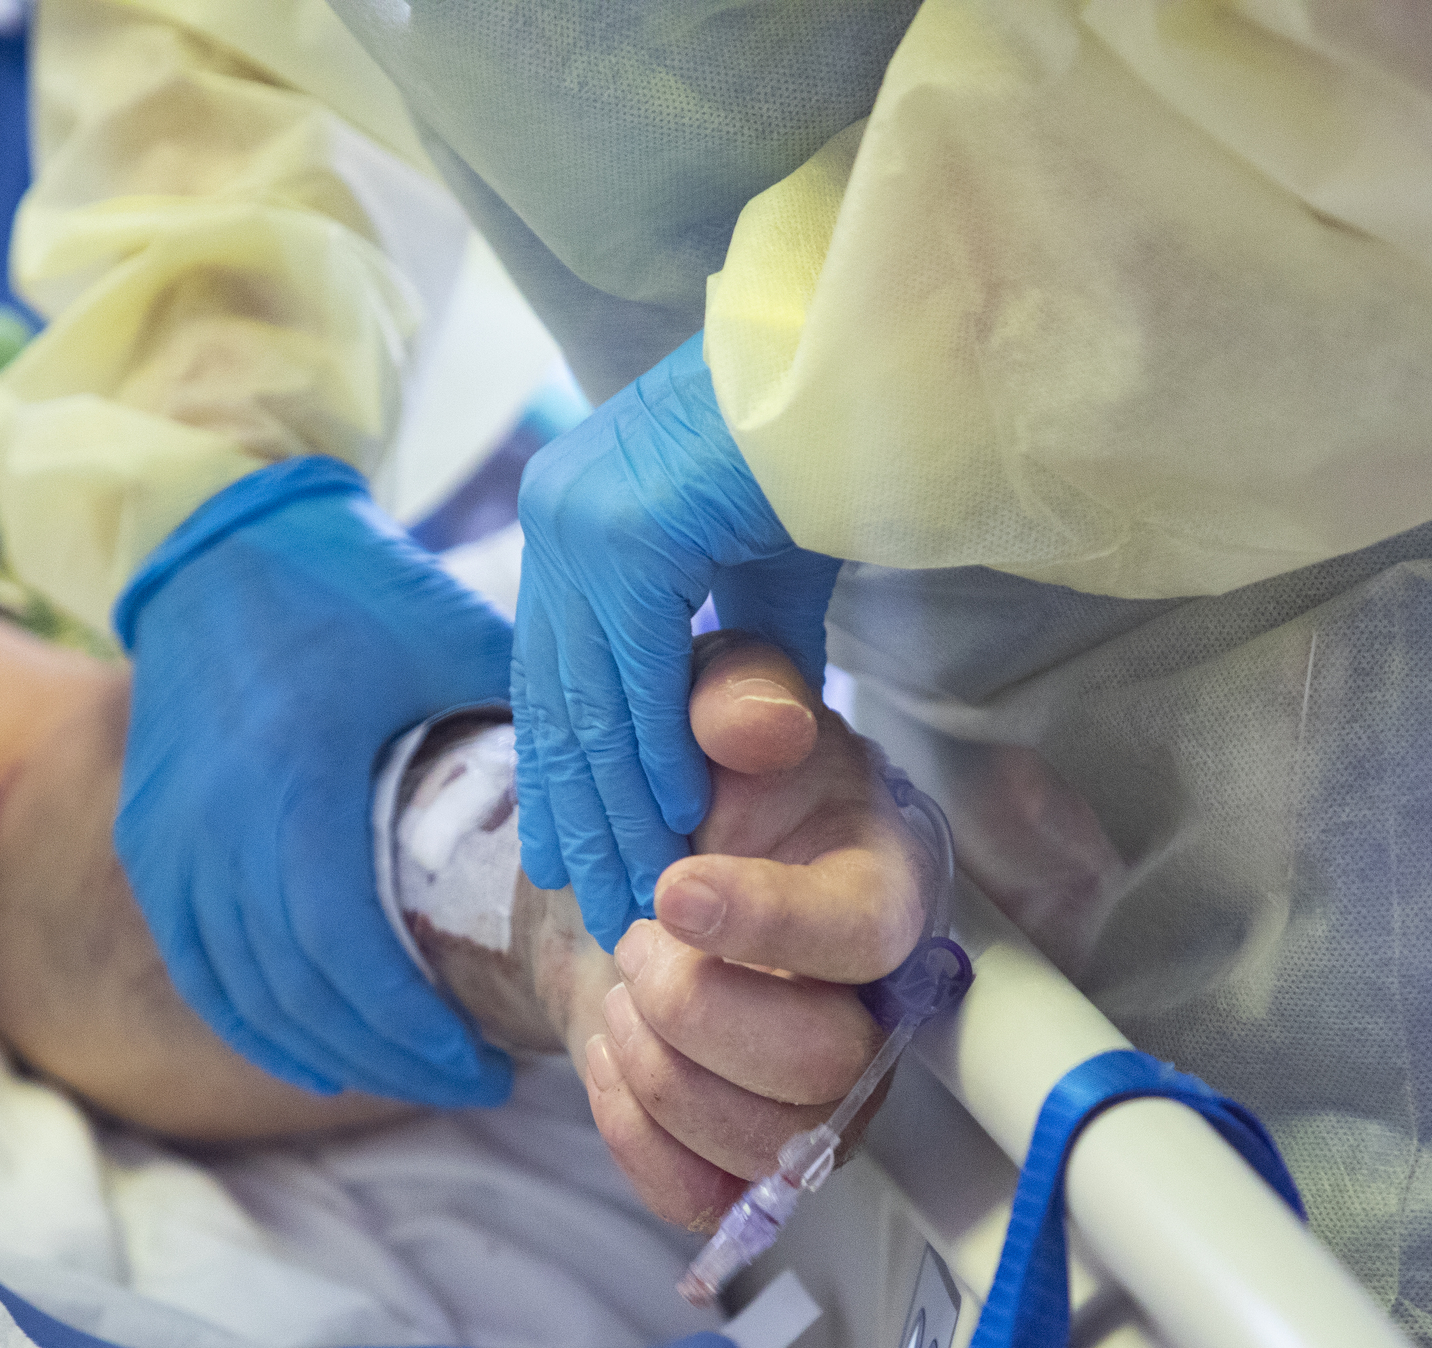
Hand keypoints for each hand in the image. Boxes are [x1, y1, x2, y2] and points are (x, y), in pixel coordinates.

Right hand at [116, 458, 512, 1105]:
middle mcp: (214, 827)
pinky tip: (319, 1061)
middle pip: (299, 992)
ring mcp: (168, 842)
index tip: (490, 1068)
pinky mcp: (147, 843)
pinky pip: (198, 969)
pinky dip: (258, 1026)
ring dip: (331, 1053)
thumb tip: (635, 797)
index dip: (415, 1031)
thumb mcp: (452, 636)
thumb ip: (534, 720)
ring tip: (414, 1073)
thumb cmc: (348, 583)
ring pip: (246, 994)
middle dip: (391, 1058)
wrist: (215, 536)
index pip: (346, 953)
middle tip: (473, 1082)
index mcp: (293, 782)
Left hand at [513, 334, 840, 947]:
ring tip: (638, 891)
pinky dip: (655, 752)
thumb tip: (737, 731)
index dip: (566, 776)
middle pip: (559, 697)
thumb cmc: (835, 441)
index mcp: (575, 512)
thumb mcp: (767, 562)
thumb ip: (741, 644)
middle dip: (581, 813)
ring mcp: (583, 517)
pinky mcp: (628, 530)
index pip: (557, 672)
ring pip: (590, 698)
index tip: (574, 857)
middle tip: (601, 906)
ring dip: (617, 807)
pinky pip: (635, 673)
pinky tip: (678, 822)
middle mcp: (559, 511)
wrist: (874, 356)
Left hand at [561, 635, 935, 1229]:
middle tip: (636, 937)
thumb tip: (753, 725)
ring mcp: (819, 1097)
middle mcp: (873, 1009)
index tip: (674, 889)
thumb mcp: (718, 703)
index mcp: (886, 887)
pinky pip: (706, 1195)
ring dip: (661, 1069)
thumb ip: (741, 695)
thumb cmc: (708, 784)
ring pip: (767, 1144)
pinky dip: (634, 1134)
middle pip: (824, 1069)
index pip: (866, 936)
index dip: (769, 923)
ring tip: (625, 991)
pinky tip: (613, 1056)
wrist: (644, 865)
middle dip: (697, 1008)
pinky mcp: (752, 1153)